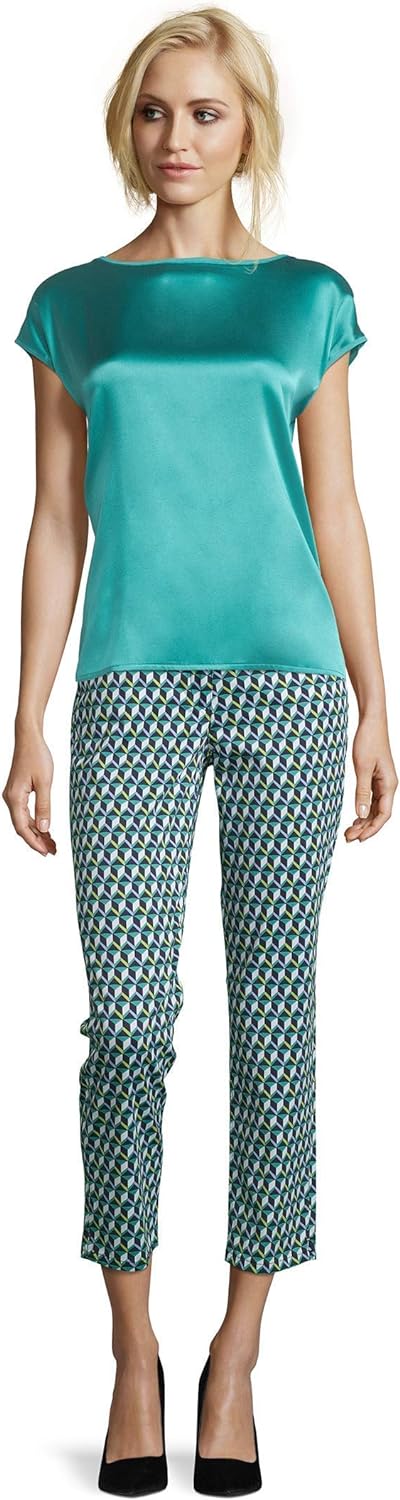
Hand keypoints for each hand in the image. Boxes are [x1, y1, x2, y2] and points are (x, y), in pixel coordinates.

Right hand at [2, 723, 56, 855]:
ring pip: (23, 821)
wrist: (29, 738)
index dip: (34, 842)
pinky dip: (34, 822)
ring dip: (36, 832)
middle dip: (37, 840)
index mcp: (15, 798)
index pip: (22, 828)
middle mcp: (10, 799)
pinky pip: (24, 813)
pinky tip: (45, 829)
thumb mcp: (45, 782)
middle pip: (21, 827)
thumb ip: (44, 807)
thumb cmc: (37, 756)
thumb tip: (44, 828)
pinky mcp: (17, 793)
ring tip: (52, 843)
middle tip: (53, 851)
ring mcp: (12, 796)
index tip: (46, 852)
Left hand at [344, 712, 397, 841]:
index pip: (384, 815)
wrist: (371, 722)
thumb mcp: (362, 767)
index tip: (358, 839)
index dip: (372, 829)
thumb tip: (361, 814)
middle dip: (365, 829)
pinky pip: (372, 801)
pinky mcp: (376, 779)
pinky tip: (355, 818)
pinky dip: (364, 811)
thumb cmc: (368, 740)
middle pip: (379, 815)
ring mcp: (383, 783)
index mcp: (389, 785)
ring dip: (363, 822)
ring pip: (375, 809)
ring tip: (348, 832)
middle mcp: (388, 786)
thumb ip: (362, 791)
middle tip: (347, 838)